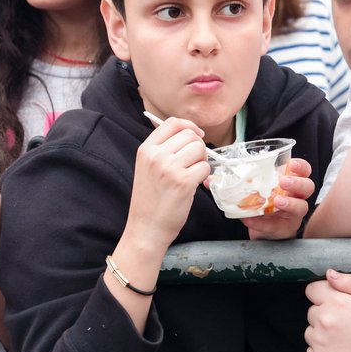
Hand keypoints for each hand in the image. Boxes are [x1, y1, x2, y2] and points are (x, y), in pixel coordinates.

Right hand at [125, 117, 209, 250]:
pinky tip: (193, 185)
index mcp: (146, 149)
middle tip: (194, 163)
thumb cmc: (151, 199)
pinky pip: (205, 168)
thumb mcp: (148, 167)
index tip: (197, 135)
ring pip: (200, 149)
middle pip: (190, 135)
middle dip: (198, 147)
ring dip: (202, 162)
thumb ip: (164, 148)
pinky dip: (204, 177)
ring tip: (192, 175)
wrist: (146, 229)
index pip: (172, 123)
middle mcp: (156, 155)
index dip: (189, 126)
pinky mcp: (183, 182)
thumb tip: (192, 132)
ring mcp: (169, 168)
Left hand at [242, 156, 315, 239]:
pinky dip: (260, 223)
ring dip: (289, 203)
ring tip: (277, 201)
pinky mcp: (283, 229)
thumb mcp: (265, 187)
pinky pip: (274, 226)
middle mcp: (298, 197)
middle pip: (308, 187)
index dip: (301, 166)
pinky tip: (250, 219)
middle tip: (284, 182)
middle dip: (297, 183)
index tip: (292, 164)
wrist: (263, 227)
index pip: (305, 171)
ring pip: (301, 207)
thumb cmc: (267, 202)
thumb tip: (238, 170)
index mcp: (293, 183)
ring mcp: (293, 214)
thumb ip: (257, 179)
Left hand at [305, 269, 350, 351]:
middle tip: (348, 325)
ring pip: (311, 331)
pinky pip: (311, 351)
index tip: (338, 304)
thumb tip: (329, 273)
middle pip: (312, 311)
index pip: (312, 290)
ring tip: (346, 341)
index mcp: (337, 302)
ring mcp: (319, 342)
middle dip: (326, 314)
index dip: (325, 294)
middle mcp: (323, 320)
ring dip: (322, 334)